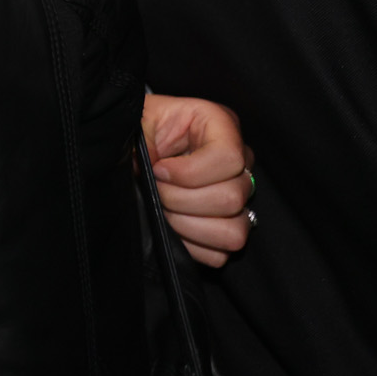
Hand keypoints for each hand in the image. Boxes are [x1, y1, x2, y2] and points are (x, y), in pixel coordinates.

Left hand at [145, 92, 254, 266]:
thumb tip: (153, 169)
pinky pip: (222, 253)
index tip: (158, 170)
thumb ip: (146, 140)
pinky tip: (173, 225)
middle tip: (157, 190)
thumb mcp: (140, 122)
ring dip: (189, 226)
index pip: (228, 159)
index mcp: (221, 126)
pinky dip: (192, 245)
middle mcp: (240, 162)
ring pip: (233, 231)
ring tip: (165, 210)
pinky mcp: (229, 227)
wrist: (136, 149)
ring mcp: (240, 197)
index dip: (188, 172)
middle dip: (181, 200)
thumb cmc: (141, 131)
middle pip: (231, 198)